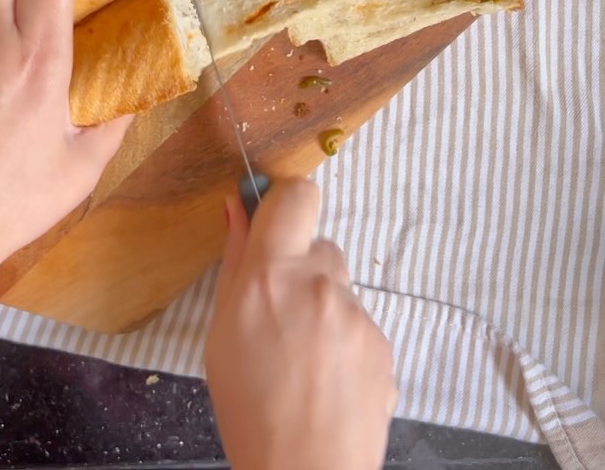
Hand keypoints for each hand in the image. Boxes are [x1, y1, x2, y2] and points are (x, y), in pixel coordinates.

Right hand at [205, 178, 396, 469]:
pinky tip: (327, 380)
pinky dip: (344, 342)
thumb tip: (239, 206)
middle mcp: (320, 284)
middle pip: (319, 246)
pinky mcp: (384, 344)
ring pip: (339, 289)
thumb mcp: (221, 333)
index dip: (286, 205)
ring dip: (322, 309)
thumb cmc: (250, 411)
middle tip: (280, 318)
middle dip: (300, 270)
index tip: (274, 226)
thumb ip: (236, 263)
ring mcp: (358, 315)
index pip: (298, 195)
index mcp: (272, 275)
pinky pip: (360, 324)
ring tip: (302, 361)